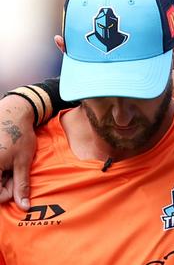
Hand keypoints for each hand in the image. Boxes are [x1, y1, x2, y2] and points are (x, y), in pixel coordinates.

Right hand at [0, 94, 36, 210]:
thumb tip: (24, 206)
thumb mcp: (23, 162)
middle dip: (5, 182)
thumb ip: (21, 185)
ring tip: (10, 162)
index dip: (10, 192)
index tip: (17, 178)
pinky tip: (4, 158)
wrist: (13, 113)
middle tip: (14, 167)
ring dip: (2, 175)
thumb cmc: (19, 136)